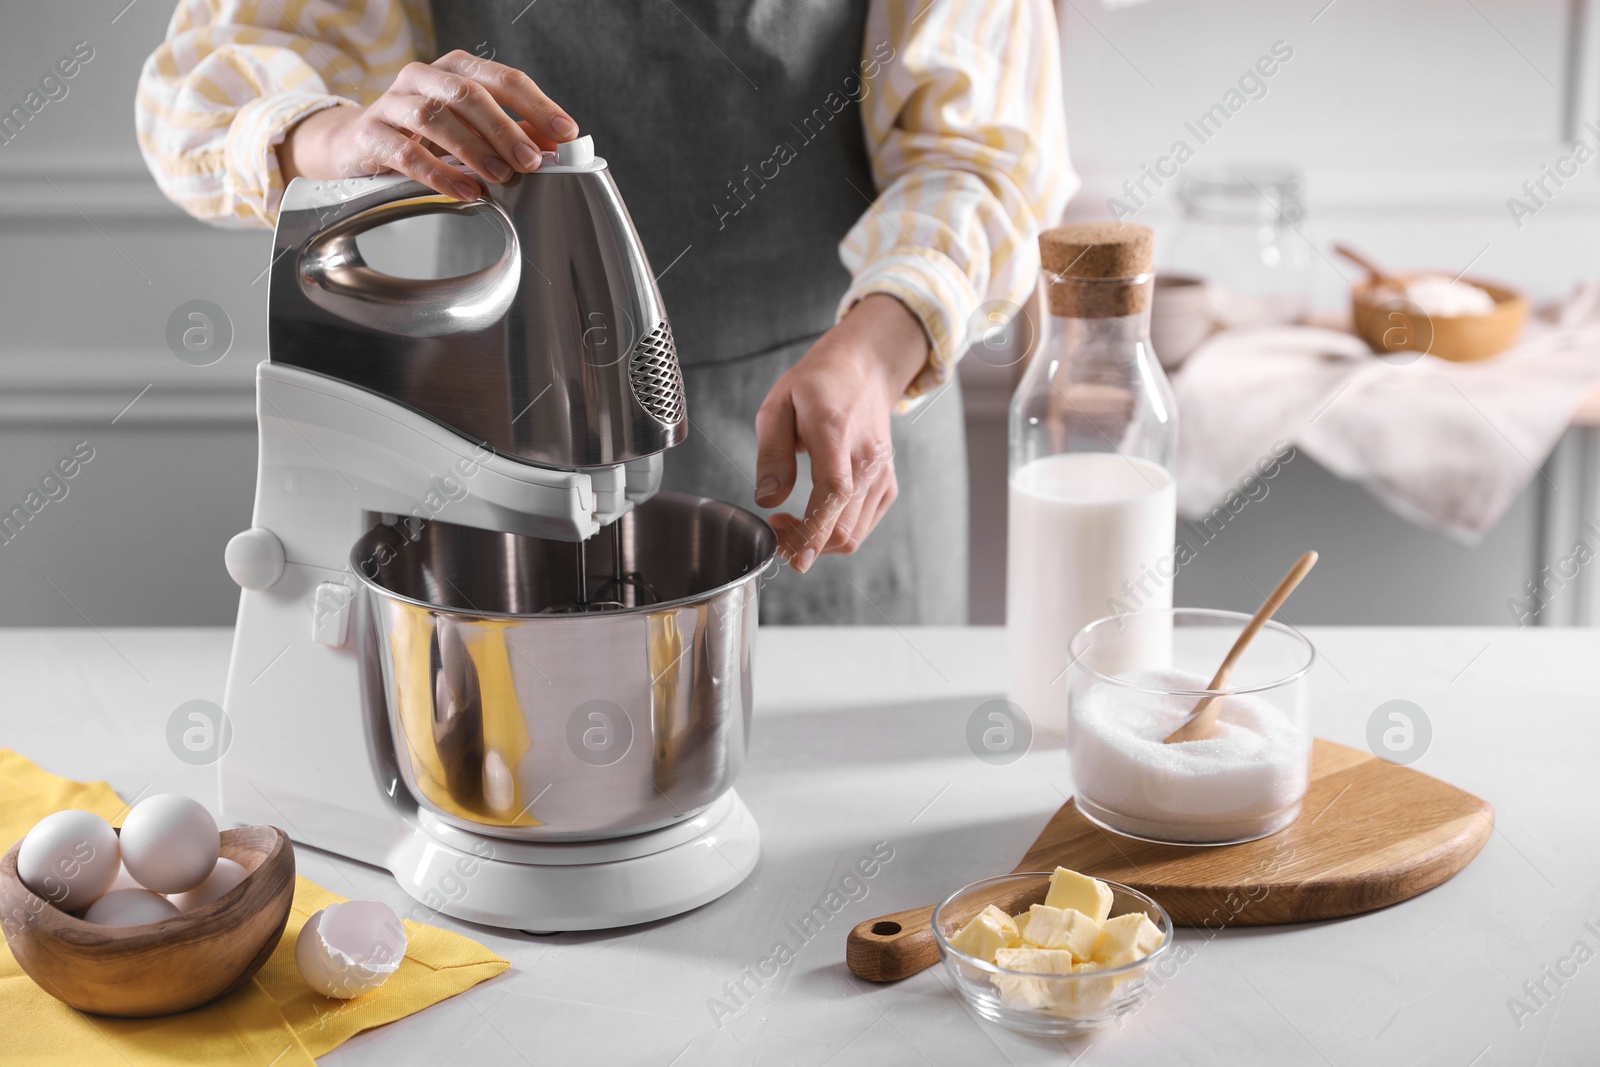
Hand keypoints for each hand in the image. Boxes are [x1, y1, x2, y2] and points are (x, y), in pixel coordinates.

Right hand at [278, 51, 577, 200]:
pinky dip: (438, 173)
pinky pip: (405, 152)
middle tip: (531, 160)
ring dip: (473, 148)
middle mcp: (423, 77)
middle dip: (504, 128)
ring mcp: (392, 103)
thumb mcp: (469, 129)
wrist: (357, 143)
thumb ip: (511, 132)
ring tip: (501, 176)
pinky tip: (463, 189)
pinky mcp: (370, 133)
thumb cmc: (423, 135)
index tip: (565, 132)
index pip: (503, 79)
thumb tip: (555, 145)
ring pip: (435, 117)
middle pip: (468, 94)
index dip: (537, 105)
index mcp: (455, 69)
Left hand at [754, 294, 929, 572]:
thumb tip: (768, 499)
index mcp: (836, 434)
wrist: (866, 370)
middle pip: (843, 525)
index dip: (815, 530)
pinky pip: (863, 526)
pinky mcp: (886, 485)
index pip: (834, 491)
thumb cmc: (817, 385)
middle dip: (805, 544)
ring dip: (819, 542)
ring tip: (789, 524)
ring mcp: (881, 475)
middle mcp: (866, 459)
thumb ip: (772, 454)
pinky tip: (816, 516)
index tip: (796, 557)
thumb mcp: (778, 406)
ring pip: (854, 534)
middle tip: (775, 532)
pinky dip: (837, 533)